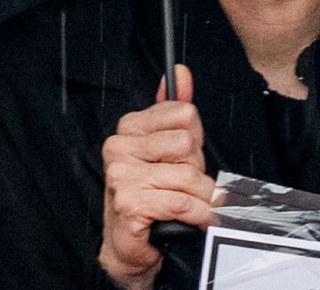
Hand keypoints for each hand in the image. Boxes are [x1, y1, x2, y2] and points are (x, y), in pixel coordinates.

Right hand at [98, 65, 213, 289]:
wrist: (131, 245)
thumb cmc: (151, 196)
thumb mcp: (165, 150)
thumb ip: (173, 110)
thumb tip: (180, 73)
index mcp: (129, 128)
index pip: (183, 115)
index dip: (194, 141)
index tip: (184, 158)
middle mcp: (119, 147)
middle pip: (187, 145)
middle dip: (197, 170)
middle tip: (183, 185)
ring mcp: (121, 175)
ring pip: (188, 176)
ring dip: (200, 199)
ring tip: (189, 206)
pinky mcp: (129, 203)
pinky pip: (182, 202)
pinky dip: (197, 216)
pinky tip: (192, 220)